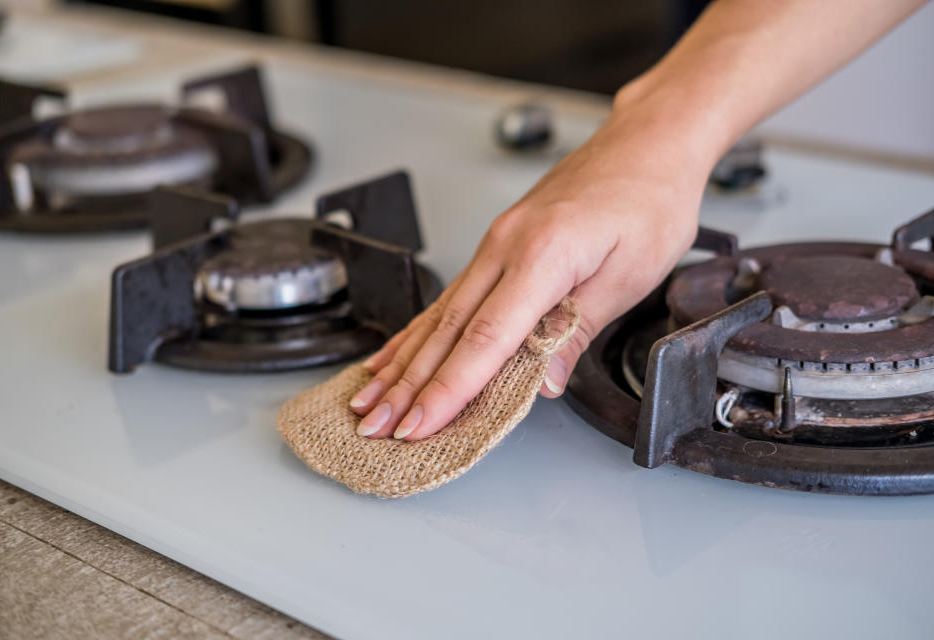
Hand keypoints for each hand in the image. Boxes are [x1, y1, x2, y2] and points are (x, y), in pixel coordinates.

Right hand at [349, 99, 714, 440]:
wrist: (647, 143)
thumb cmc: (647, 199)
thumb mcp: (629, 275)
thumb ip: (577, 331)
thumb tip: (541, 384)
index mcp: (541, 254)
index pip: (485, 338)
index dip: (448, 388)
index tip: (419, 423)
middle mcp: (505, 246)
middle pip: (447, 330)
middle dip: (408, 386)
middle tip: (376, 427)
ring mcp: (495, 244)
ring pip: (439, 314)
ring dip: (402, 362)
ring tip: (369, 399)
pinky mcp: (497, 245)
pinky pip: (450, 296)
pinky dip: (418, 330)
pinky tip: (396, 352)